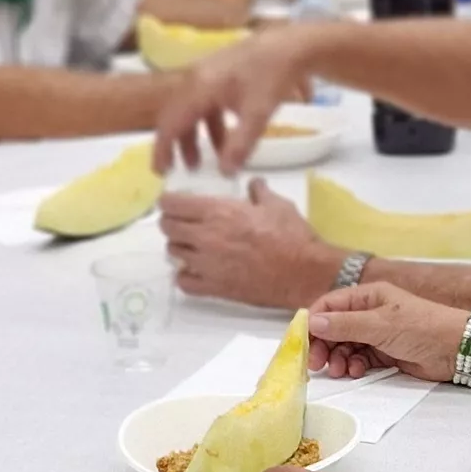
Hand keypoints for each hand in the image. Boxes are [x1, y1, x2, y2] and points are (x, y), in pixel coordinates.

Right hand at [150, 31, 321, 173]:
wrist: (293, 43)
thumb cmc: (273, 76)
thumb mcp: (258, 114)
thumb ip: (240, 145)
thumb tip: (225, 173)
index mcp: (198, 86)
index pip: (170, 122)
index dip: (163, 149)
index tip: (162, 172)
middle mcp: (196, 77)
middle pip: (177, 115)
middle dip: (180, 145)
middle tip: (186, 169)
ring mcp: (208, 72)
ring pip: (193, 109)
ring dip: (198, 135)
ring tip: (211, 158)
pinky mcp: (221, 71)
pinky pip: (206, 101)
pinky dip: (212, 122)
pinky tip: (228, 135)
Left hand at [161, 178, 344, 306]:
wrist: (303, 273)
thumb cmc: (291, 235)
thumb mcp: (277, 204)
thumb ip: (258, 191)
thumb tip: (253, 183)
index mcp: (217, 212)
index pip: (172, 204)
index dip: (169, 201)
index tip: (174, 202)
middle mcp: (205, 236)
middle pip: (167, 227)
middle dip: (171, 222)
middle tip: (182, 223)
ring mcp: (206, 264)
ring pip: (173, 252)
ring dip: (179, 246)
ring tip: (192, 246)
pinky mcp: (213, 287)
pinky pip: (183, 282)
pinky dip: (185, 276)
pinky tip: (195, 271)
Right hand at [304, 281, 470, 382]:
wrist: (456, 349)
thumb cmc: (421, 327)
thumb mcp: (380, 324)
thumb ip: (345, 325)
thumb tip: (311, 322)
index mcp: (367, 296)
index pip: (329, 306)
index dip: (313, 323)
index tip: (302, 343)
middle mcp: (369, 313)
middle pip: (334, 328)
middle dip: (324, 345)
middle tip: (317, 364)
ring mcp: (376, 334)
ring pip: (345, 346)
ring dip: (338, 358)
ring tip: (341, 371)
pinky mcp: (384, 353)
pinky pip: (359, 358)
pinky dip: (354, 366)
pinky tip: (357, 372)